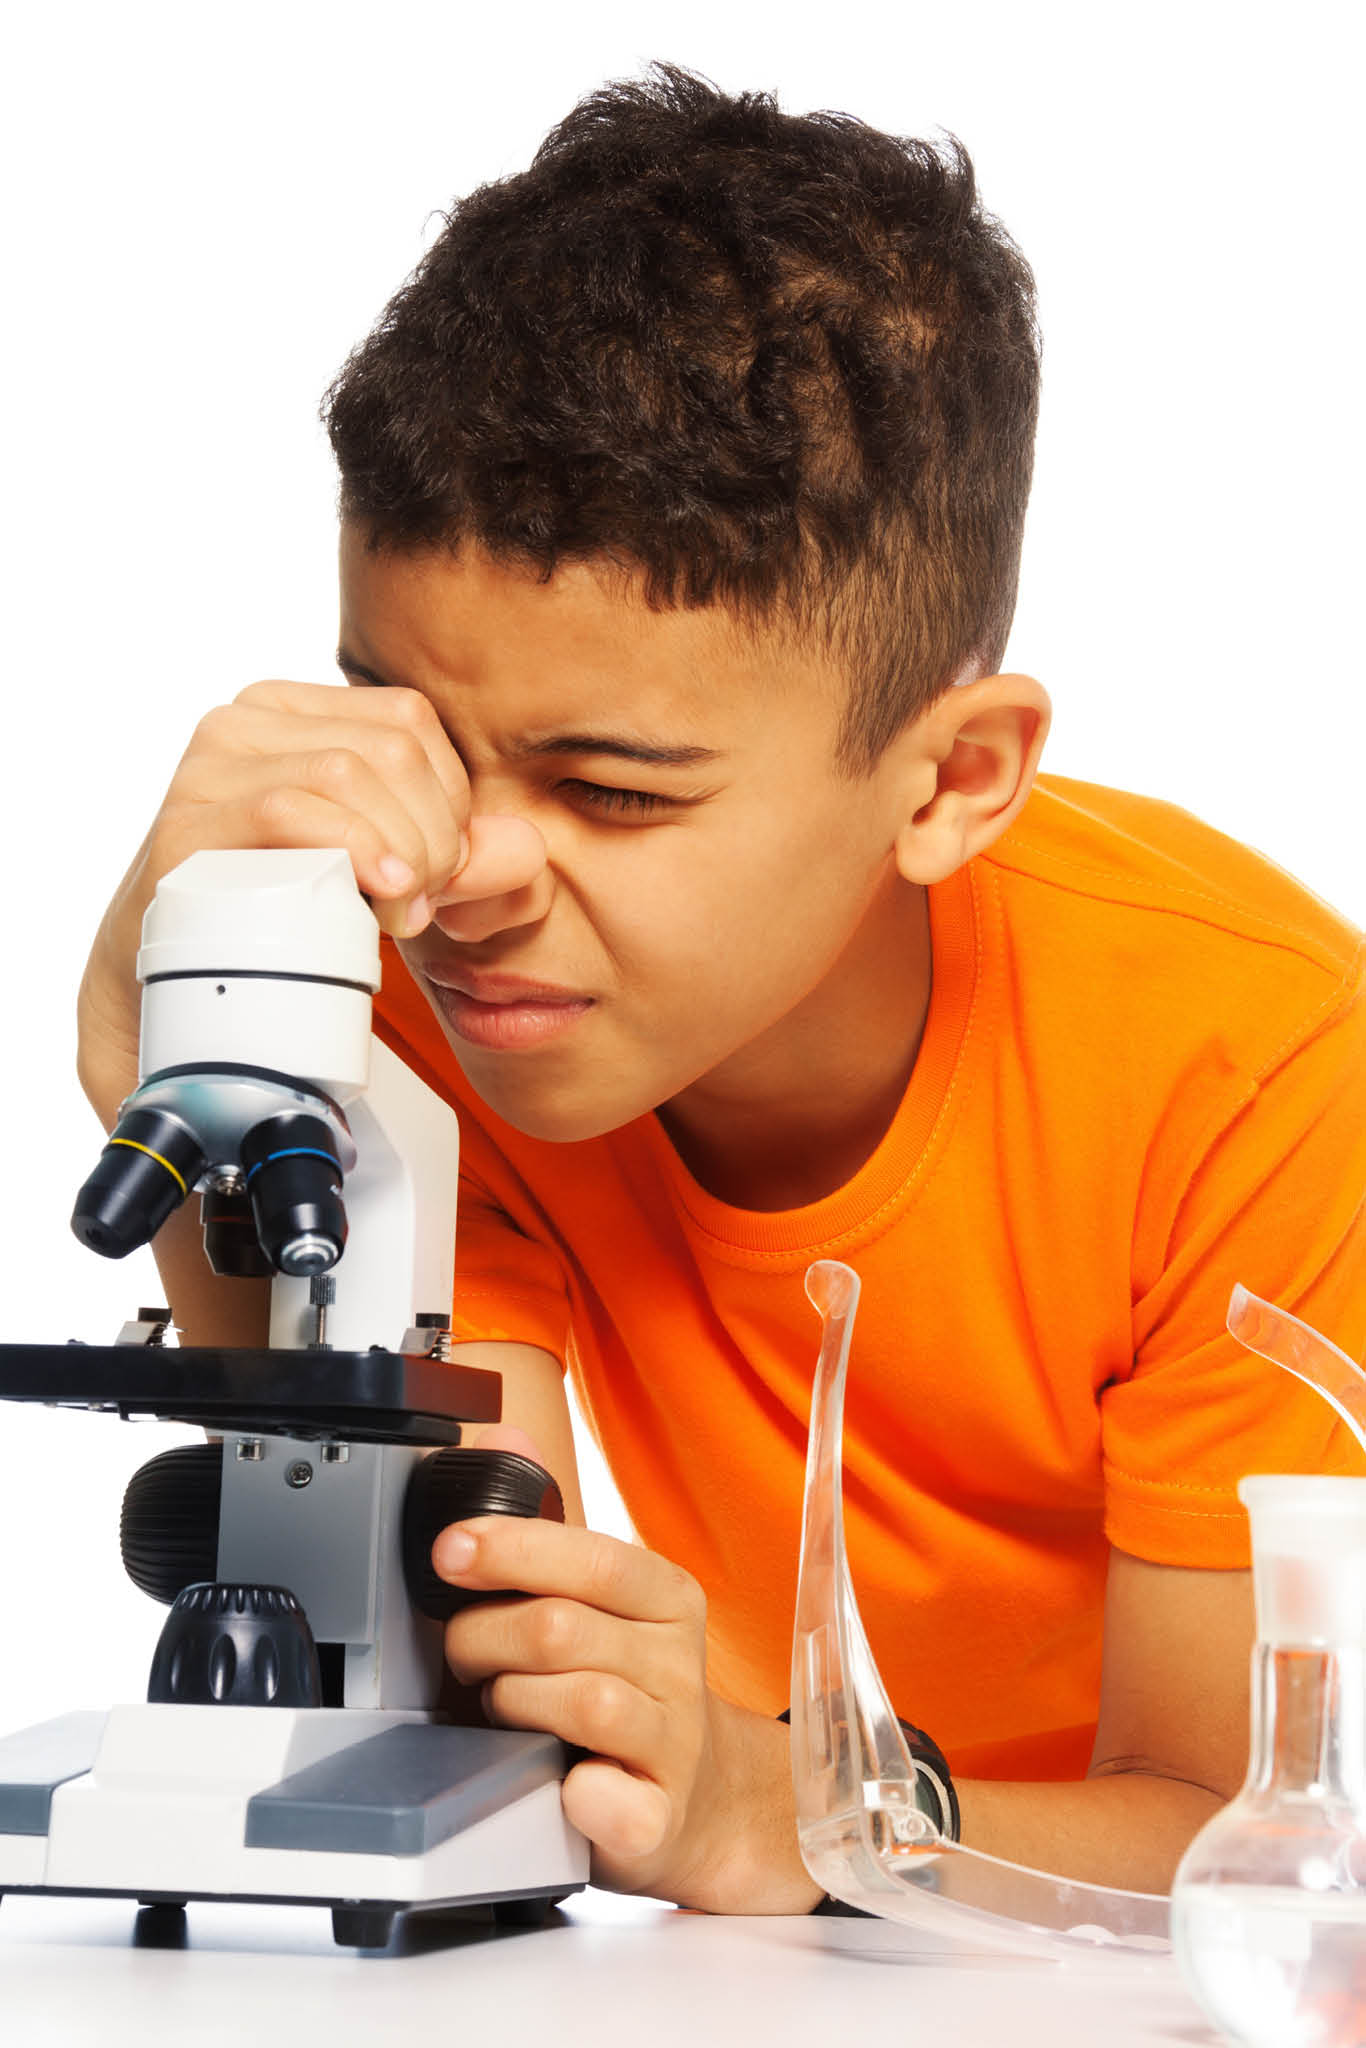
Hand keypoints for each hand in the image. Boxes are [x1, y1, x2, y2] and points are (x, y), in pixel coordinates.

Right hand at [77, 678, 546, 1119]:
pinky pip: (288, 808)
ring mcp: (207, 769)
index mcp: (293, 713)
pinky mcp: (186, 824)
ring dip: (398, 853)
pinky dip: (351, 848)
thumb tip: (529, 848)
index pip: (409, 722)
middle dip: (431, 837)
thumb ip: (460, 860)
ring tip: (395, 913)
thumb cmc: (285, 916)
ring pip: (346, 772)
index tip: (439, 873)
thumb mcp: (386, 879)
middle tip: (419, 906)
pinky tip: (378, 892)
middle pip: (389, 750)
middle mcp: (243, 723)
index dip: (450, 801)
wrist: (177, 979)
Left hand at [435, 1428, 819, 1911]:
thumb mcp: (599, 1603)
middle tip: (461, 1656)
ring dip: (511, 1704)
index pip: (590, 1558)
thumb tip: (504, 1441)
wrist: (700, 1798)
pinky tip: (561, 1781)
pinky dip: (578, 1790)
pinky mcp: (660, 1817)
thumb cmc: (627, 1690)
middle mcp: (678, 1664)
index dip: (511, 1549)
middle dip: (482, 1638)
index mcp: (664, 1598)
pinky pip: (615, 1799)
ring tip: (498, 1709)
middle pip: (562, 1629)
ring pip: (581, 1701)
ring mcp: (676, 1742)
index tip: (450, 1551)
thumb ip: (547, 1532)